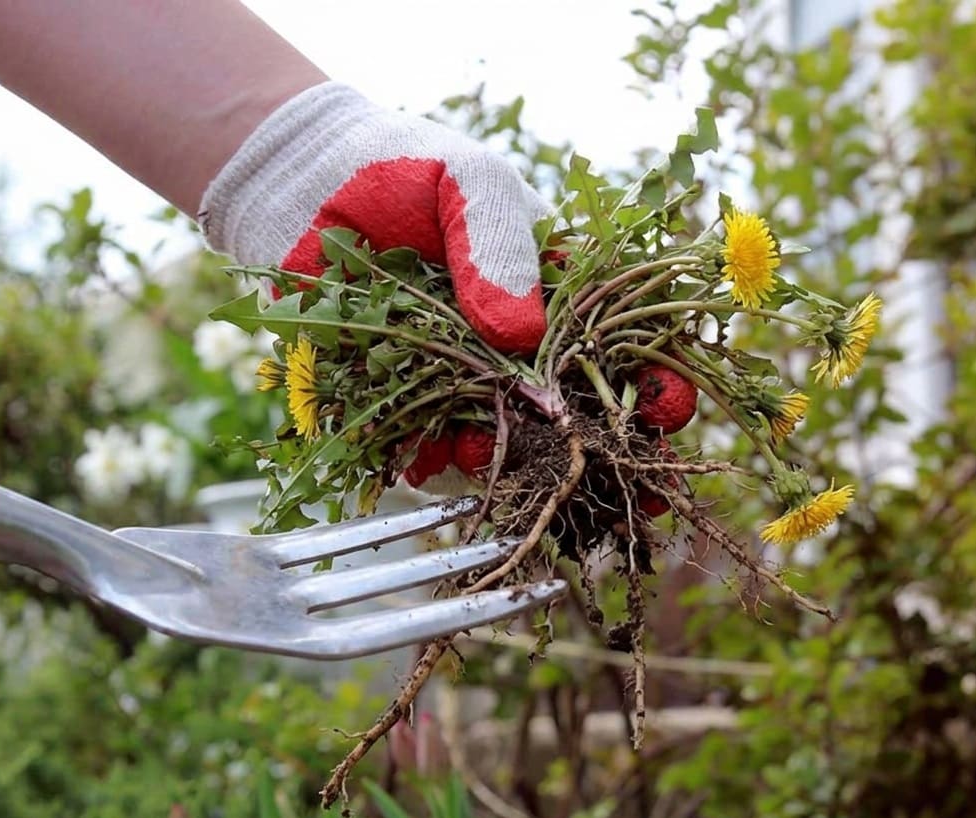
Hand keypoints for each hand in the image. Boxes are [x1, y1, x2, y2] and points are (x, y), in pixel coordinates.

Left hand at [200, 82, 696, 494]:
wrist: (304, 181)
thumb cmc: (405, 165)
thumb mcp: (471, 184)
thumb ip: (500, 248)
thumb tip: (521, 336)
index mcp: (555, 288)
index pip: (622, 341)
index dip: (656, 379)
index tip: (670, 410)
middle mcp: (517, 341)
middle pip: (575, 408)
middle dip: (604, 454)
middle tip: (624, 495)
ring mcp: (464, 373)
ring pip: (505, 436)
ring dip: (513, 463)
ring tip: (493, 458)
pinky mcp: (406, 394)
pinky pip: (428, 441)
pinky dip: (434, 459)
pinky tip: (429, 459)